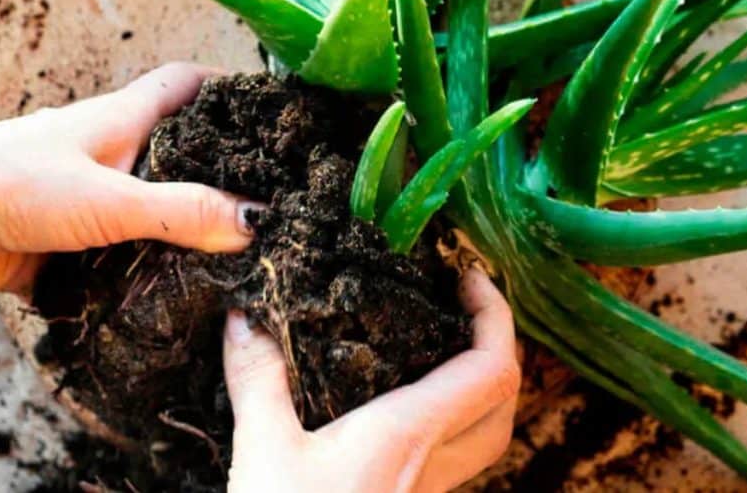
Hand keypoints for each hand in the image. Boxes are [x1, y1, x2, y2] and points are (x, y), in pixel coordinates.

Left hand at [0, 62, 257, 298]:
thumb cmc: (14, 184)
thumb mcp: (110, 198)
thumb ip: (182, 210)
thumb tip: (255, 221)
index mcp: (123, 119)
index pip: (186, 84)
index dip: (229, 89)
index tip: (270, 110)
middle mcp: (112, 153)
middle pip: (182, 150)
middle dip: (223, 171)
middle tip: (271, 197)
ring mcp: (92, 197)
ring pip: (158, 206)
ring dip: (190, 228)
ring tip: (242, 254)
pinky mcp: (73, 240)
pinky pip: (129, 251)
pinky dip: (153, 267)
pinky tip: (182, 290)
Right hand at [223, 268, 519, 492]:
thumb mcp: (262, 451)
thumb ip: (258, 379)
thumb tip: (242, 318)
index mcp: (409, 433)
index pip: (491, 367)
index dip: (497, 313)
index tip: (472, 276)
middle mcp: (434, 463)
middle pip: (504, 399)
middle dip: (499, 343)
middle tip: (465, 308)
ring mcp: (428, 491)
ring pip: (487, 433)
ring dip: (482, 385)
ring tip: (445, 348)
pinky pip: (455, 457)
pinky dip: (452, 419)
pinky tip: (408, 408)